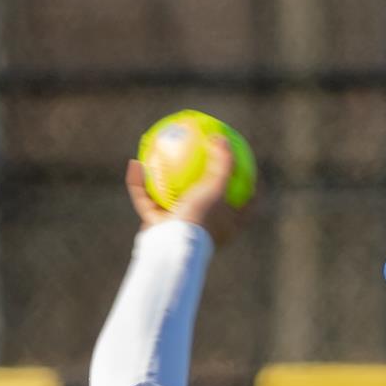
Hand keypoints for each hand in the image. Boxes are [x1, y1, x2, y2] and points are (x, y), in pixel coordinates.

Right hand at [125, 138, 248, 247]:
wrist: (173, 247)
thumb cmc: (200, 220)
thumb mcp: (217, 188)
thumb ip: (223, 163)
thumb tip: (221, 138)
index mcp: (226, 226)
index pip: (246, 208)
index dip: (250, 191)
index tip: (249, 171)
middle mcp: (203, 228)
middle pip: (209, 205)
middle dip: (205, 186)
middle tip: (206, 161)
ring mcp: (179, 229)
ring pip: (171, 201)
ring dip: (165, 181)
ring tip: (161, 156)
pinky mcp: (157, 227)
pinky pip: (145, 200)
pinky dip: (138, 184)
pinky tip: (134, 164)